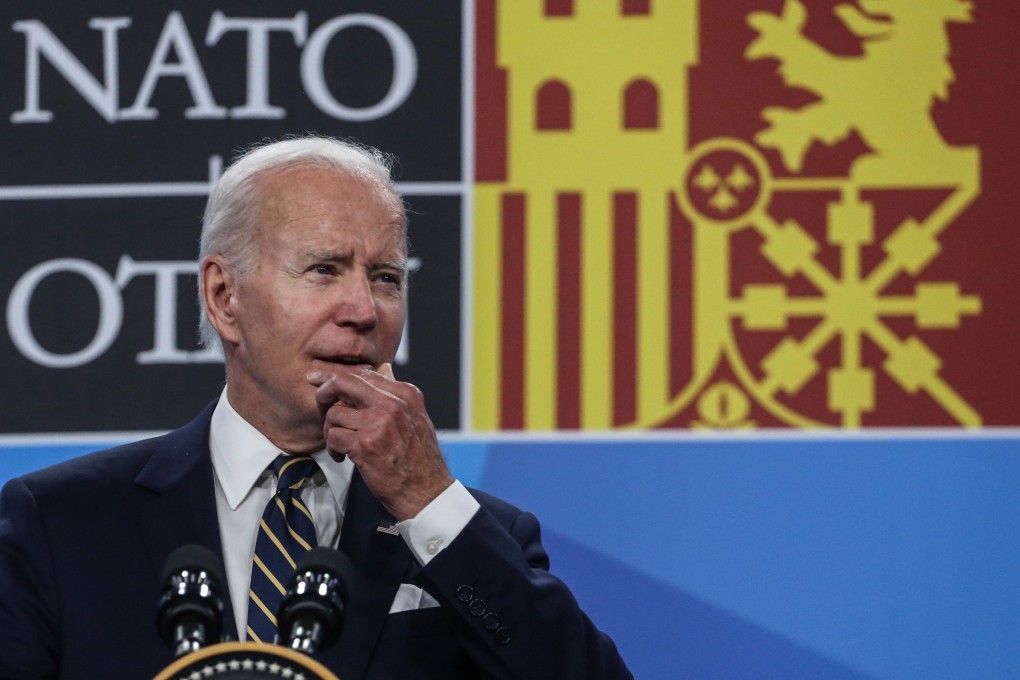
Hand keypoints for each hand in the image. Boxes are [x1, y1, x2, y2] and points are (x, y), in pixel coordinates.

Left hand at [307, 363, 452, 520]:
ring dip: (330, 430)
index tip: (318, 378)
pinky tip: (342, 456)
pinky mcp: (365, 445)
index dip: (335, 375)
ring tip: (340, 443)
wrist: (426, 491)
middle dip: (324, 393)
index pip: (363, 374)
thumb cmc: (419, 458)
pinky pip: (333, 436)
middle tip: (319, 404)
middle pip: (343, 384)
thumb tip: (383, 369)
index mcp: (405, 394)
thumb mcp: (415, 416)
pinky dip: (333, 448)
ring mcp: (378, 424)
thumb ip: (396, 394)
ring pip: (334, 413)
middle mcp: (392, 404)